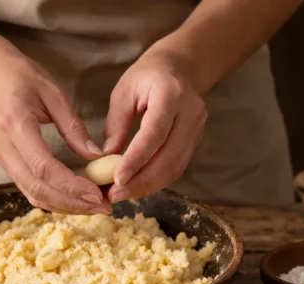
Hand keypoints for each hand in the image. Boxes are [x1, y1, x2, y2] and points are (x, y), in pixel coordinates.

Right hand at [0, 54, 109, 213]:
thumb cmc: (21, 76)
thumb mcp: (53, 92)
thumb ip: (74, 127)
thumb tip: (96, 156)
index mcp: (15, 125)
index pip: (43, 167)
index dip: (71, 186)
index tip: (97, 194)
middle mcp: (3, 146)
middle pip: (37, 188)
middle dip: (72, 203)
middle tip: (103, 207)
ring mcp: (0, 156)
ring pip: (32, 194)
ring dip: (64, 206)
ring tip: (93, 207)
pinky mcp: (4, 161)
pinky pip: (28, 188)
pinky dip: (52, 198)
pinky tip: (74, 199)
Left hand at [103, 52, 207, 202]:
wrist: (178, 69)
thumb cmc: (146, 77)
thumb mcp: (123, 92)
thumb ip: (116, 124)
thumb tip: (105, 159)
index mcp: (171, 94)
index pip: (154, 134)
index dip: (136, 160)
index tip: (116, 180)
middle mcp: (191, 113)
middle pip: (168, 157)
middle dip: (141, 181)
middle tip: (114, 195)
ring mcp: (197, 128)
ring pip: (174, 167)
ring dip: (147, 186)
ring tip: (121, 195)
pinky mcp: (196, 141)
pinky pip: (176, 167)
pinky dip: (156, 181)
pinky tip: (136, 186)